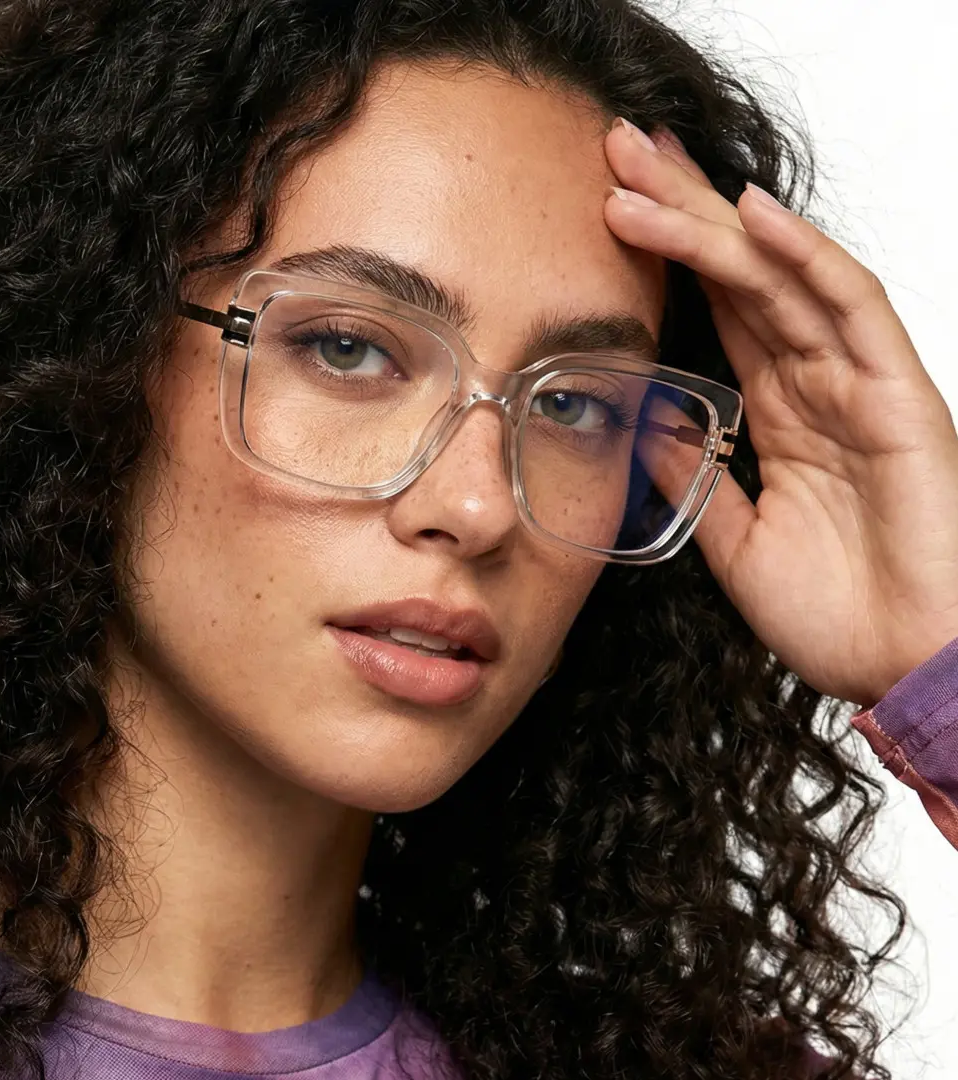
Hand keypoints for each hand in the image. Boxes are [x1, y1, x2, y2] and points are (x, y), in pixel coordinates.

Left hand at [603, 117, 957, 705]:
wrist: (906, 669)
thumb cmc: (837, 612)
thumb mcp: (734, 538)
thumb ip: (693, 474)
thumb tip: (640, 417)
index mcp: (777, 413)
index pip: (714, 310)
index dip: (665, 256)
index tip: (606, 208)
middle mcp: (814, 383)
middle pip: (738, 274)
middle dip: (678, 211)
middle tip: (615, 153)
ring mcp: (856, 382)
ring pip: (779, 276)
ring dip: (711, 221)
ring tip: (644, 173)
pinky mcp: (896, 396)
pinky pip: (851, 308)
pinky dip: (803, 257)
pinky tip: (752, 214)